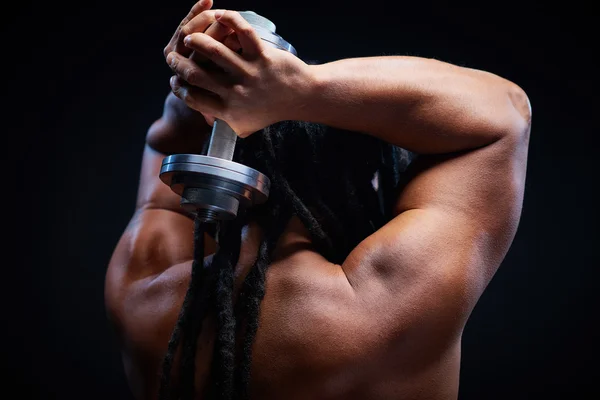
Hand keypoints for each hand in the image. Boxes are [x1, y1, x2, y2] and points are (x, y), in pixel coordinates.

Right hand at [165, 10, 311, 137]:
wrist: (303, 98)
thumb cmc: (274, 110)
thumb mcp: (247, 124)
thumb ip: (227, 120)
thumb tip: (207, 120)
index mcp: (229, 111)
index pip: (193, 98)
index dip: (179, 88)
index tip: (174, 81)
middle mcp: (236, 93)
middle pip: (196, 74)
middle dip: (178, 63)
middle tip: (174, 56)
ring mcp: (249, 73)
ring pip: (213, 50)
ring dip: (196, 39)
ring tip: (189, 37)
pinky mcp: (263, 56)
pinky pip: (242, 31)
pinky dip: (228, 19)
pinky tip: (217, 15)